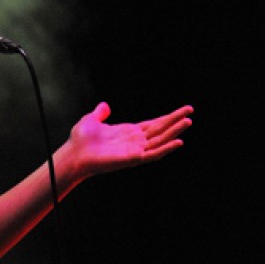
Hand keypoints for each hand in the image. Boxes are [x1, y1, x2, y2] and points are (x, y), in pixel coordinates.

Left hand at [68, 102, 193, 177]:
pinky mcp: (132, 159)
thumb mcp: (91, 120)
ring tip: (188, 121)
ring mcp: (135, 150)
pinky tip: (178, 142)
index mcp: (128, 132)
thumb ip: (100, 113)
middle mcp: (134, 141)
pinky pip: (153, 154)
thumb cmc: (80, 141)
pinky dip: (166, 149)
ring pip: (160, 140)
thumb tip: (105, 105)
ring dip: (174, 131)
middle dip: (176, 121)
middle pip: (160, 130)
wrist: (73, 154)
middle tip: (191, 111)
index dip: (168, 118)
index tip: (183, 110)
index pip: (154, 124)